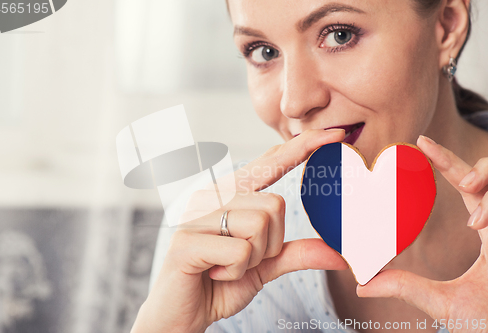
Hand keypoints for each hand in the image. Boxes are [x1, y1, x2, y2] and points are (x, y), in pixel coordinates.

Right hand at [131, 129, 347, 332]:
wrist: (182, 315)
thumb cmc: (219, 283)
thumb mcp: (264, 266)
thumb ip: (295, 253)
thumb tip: (337, 252)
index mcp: (229, 194)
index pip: (269, 163)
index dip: (301, 147)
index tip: (334, 133)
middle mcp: (211, 196)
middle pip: (274, 205)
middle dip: (270, 244)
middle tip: (244, 260)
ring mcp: (196, 216)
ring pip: (259, 226)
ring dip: (253, 259)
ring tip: (226, 266)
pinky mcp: (187, 241)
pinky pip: (240, 252)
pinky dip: (236, 272)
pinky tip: (214, 273)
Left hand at [357, 135, 487, 332]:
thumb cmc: (485, 324)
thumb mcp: (441, 302)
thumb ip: (405, 288)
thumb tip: (361, 284)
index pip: (468, 186)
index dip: (447, 161)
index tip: (421, 142)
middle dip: (475, 167)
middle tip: (458, 181)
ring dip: (486, 182)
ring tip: (469, 204)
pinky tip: (480, 224)